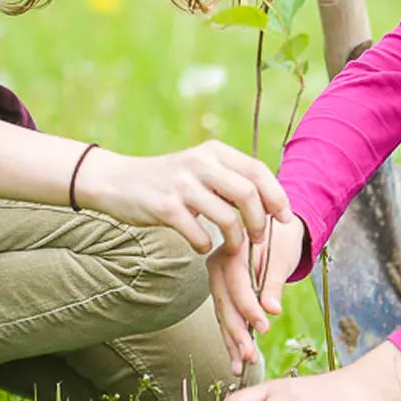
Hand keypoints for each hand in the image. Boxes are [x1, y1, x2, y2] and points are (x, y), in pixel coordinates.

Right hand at [75, 140, 290, 254]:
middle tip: (258, 238)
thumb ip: (228, 178)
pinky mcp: (165, 207)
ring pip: (227, 218)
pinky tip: (201, 246)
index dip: (277, 196)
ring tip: (232, 248)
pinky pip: (199, 234)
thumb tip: (269, 200)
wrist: (117, 181)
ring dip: (236, 240)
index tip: (284, 218)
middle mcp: (200, 163)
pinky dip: (205, 246)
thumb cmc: (166, 181)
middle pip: (248, 194)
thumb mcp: (199, 168)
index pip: (257, 170)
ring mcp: (181, 185)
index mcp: (213, 152)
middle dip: (259, 222)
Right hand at [208, 213, 305, 374]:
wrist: (277, 227)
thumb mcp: (282, 256)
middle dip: (237, 333)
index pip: (237, 285)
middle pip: (225, 303)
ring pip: (223, 314)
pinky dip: (231, 336)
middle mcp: (218, 265)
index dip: (249, 309)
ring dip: (232, 341)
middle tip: (249, 355)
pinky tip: (236, 357)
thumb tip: (271, 310)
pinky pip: (226, 315)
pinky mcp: (223, 291)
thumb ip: (273, 283)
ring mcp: (217, 279)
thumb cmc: (282, 238)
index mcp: (231, 251)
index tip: (264, 328)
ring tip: (241, 365)